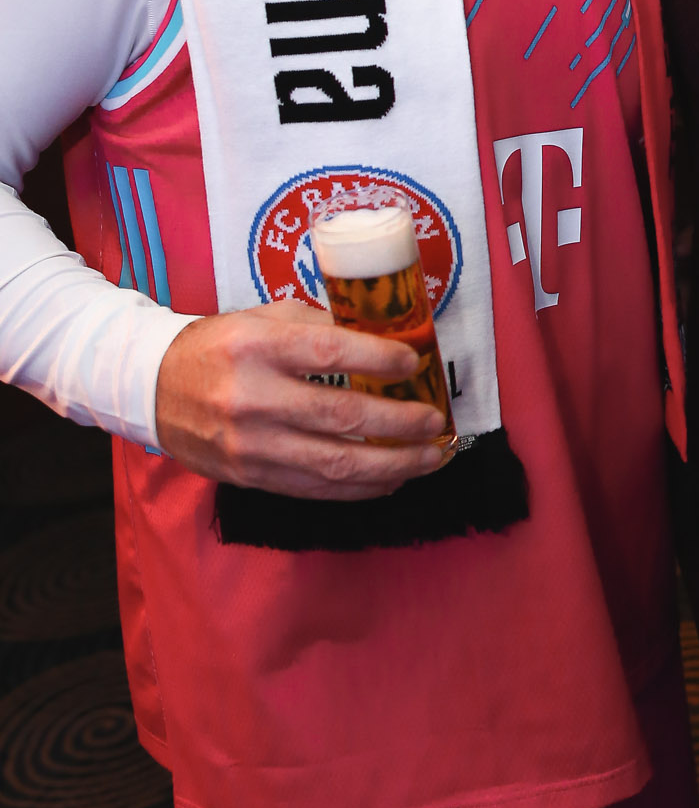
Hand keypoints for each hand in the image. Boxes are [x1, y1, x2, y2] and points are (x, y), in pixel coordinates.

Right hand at [154, 306, 448, 496]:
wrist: (153, 388)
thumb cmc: (220, 346)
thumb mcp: (264, 318)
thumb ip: (320, 327)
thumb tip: (385, 343)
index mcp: (257, 346)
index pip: (331, 354)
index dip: (380, 361)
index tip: (414, 364)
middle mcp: (252, 398)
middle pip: (343, 418)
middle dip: (401, 424)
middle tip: (436, 421)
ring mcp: (251, 445)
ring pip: (336, 465)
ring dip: (394, 465)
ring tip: (431, 457)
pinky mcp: (251, 477)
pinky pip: (317, 489)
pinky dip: (361, 488)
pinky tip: (392, 477)